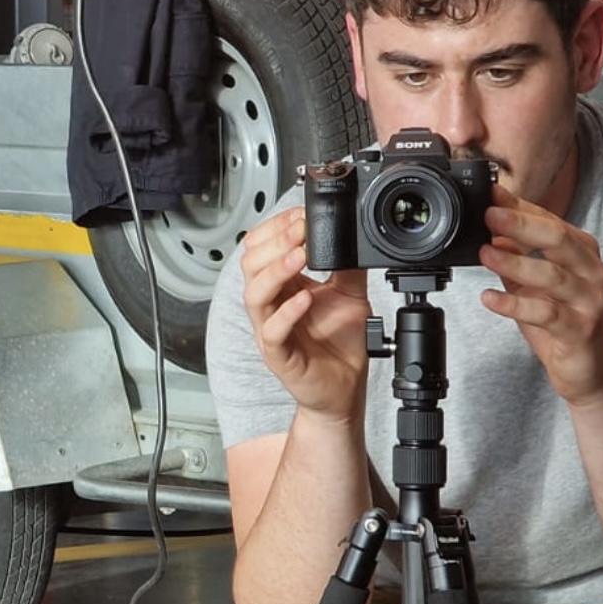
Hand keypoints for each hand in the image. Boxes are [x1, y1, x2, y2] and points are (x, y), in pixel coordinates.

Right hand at [239, 206, 370, 420]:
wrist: (345, 387)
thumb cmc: (340, 344)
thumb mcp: (350, 294)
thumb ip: (346, 265)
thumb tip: (351, 234)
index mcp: (282, 286)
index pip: (261, 247)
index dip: (276, 228)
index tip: (300, 215)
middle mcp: (271, 305)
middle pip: (251, 264)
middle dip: (275, 242)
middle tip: (301, 230)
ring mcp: (271, 330)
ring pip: (254, 294)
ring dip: (276, 270)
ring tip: (300, 255)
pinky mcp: (279, 355)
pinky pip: (272, 331)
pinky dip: (287, 311)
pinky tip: (305, 298)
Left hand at [478, 182, 602, 405]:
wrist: (592, 373)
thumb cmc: (564, 325)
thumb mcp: (536, 285)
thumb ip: (517, 257)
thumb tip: (491, 229)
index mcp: (583, 254)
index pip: (552, 221)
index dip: (521, 207)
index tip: (491, 194)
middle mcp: (592, 273)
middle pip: (558, 240)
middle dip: (522, 224)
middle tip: (489, 214)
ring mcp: (589, 302)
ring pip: (553, 275)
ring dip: (516, 263)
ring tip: (485, 253)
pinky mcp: (580, 331)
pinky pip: (546, 314)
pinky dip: (515, 304)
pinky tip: (490, 298)